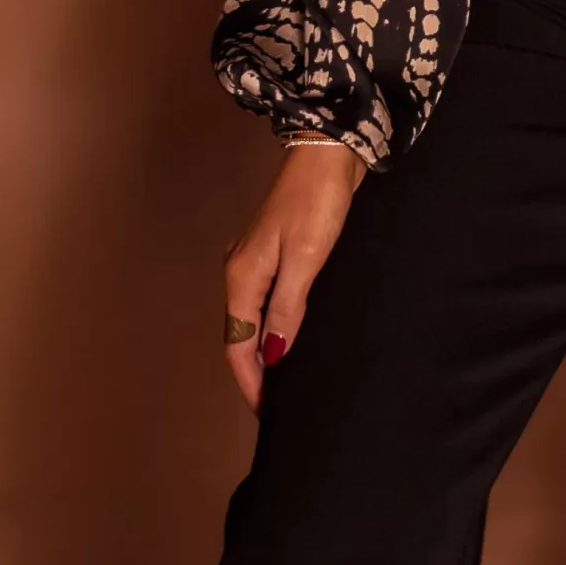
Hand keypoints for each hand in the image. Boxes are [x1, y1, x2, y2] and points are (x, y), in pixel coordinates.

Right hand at [222, 142, 365, 412]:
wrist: (327, 152)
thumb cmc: (316, 202)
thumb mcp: (305, 260)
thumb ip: (287, 308)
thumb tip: (272, 354)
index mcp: (242, 276)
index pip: (238, 344)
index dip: (250, 381)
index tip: (266, 412)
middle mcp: (240, 270)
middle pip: (239, 334)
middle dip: (253, 372)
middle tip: (275, 405)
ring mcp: (255, 260)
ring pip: (251, 318)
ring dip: (261, 350)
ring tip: (282, 380)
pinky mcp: (274, 251)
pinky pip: (265, 301)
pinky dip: (271, 326)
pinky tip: (287, 336)